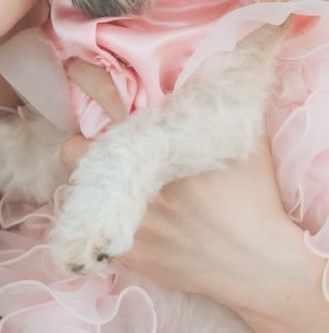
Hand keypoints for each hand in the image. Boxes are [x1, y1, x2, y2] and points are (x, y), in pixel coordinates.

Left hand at [62, 60, 328, 332]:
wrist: (258, 263)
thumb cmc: (253, 198)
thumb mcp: (239, 141)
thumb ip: (213, 107)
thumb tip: (213, 72)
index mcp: (161, 144)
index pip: (111, 100)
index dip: (88, 80)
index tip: (75, 69)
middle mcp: (137, 178)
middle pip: (75, 150)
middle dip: (79, 146)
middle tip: (96, 149)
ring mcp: (127, 217)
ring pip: (76, 192)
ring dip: (88, 184)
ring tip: (109, 186)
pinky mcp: (126, 252)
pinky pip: (90, 231)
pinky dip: (98, 223)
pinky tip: (114, 222)